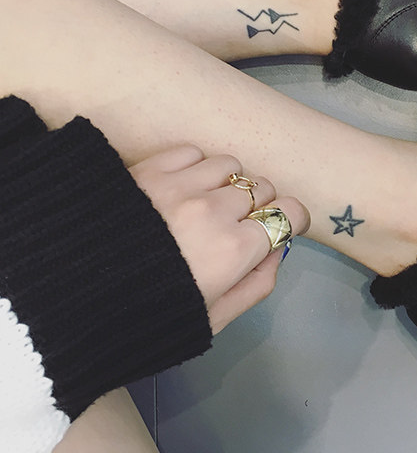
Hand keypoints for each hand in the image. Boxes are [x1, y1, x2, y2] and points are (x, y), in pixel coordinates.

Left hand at [129, 145, 308, 332]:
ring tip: (209, 200)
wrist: (69, 295)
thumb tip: (279, 251)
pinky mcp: (152, 168)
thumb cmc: (144, 317)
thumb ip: (255, 286)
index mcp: (234, 250)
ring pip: (231, 165)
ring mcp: (182, 185)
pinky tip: (182, 187)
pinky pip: (194, 152)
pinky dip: (197, 166)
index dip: (290, 220)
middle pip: (263, 188)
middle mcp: (215, 210)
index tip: (280, 226)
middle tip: (238, 222)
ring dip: (229, 182)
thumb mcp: (210, 319)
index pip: (290, 213)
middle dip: (259, 205)